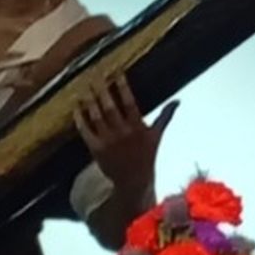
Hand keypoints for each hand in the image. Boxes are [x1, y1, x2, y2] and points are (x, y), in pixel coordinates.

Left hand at [74, 75, 176, 199]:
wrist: (133, 180)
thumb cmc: (146, 156)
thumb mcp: (157, 135)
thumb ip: (165, 116)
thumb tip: (178, 101)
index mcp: (138, 126)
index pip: (130, 102)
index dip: (123, 87)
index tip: (117, 73)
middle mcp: (122, 132)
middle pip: (110, 107)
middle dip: (103, 91)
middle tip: (95, 76)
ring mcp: (108, 140)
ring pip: (97, 117)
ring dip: (90, 102)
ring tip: (84, 89)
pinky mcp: (96, 149)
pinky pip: (86, 131)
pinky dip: (81, 120)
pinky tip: (76, 109)